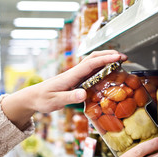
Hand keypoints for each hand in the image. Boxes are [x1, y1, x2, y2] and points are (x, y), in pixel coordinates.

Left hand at [1, 50, 126, 129]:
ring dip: (106, 60)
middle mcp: (75, 73)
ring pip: (93, 63)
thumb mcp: (55, 101)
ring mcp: (76, 76)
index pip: (90, 63)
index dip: (105, 59)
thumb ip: (69, 97)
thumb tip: (83, 94)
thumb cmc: (43, 99)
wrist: (33, 97)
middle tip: (124, 57)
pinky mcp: (76, 81)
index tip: (117, 57)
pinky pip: (91, 72)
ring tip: (120, 62)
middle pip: (94, 58)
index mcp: (71, 75)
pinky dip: (102, 68)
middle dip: (109, 55)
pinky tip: (108, 73)